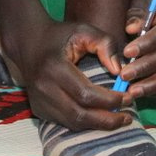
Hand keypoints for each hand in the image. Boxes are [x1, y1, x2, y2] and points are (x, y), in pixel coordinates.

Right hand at [7, 19, 133, 130]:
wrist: (27, 42)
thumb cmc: (59, 35)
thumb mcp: (84, 31)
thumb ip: (105, 44)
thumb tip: (120, 71)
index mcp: (55, 68)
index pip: (85, 94)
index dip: (109, 100)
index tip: (128, 97)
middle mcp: (44, 88)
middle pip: (79, 115)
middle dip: (106, 120)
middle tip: (126, 117)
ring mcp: (39, 101)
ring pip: (72, 123)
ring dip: (97, 125)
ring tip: (117, 120)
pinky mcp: (38, 109)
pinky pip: (65, 122)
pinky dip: (84, 123)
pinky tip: (99, 118)